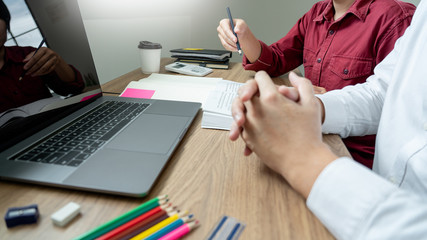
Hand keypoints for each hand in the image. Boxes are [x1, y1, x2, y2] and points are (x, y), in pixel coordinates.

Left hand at [23, 47, 58, 76]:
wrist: (55, 55)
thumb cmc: (44, 54)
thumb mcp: (37, 52)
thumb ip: (30, 56)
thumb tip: (24, 61)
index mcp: (44, 49)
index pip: (35, 57)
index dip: (29, 63)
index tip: (24, 68)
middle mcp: (50, 54)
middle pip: (39, 63)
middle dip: (32, 69)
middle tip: (27, 73)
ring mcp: (53, 59)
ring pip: (44, 68)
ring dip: (37, 72)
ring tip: (32, 74)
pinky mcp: (55, 64)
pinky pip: (48, 70)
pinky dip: (42, 73)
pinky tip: (38, 74)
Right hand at [217, 18, 260, 61]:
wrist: (240, 31)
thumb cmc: (240, 26)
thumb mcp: (241, 23)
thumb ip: (239, 26)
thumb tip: (236, 30)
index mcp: (224, 22)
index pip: (226, 30)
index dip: (231, 36)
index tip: (236, 40)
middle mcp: (220, 29)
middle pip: (225, 37)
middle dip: (232, 42)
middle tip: (238, 45)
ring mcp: (221, 35)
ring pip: (225, 43)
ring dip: (232, 46)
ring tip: (239, 47)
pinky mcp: (222, 41)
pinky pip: (226, 46)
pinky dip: (231, 48)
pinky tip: (236, 48)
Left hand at [237, 71, 336, 197]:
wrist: (303, 161)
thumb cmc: (309, 134)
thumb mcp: (311, 104)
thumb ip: (302, 84)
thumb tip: (293, 75)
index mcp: (271, 98)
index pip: (259, 78)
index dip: (264, 79)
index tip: (267, 84)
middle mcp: (256, 109)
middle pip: (244, 91)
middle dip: (250, 90)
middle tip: (258, 95)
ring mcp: (249, 124)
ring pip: (238, 107)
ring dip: (244, 105)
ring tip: (255, 109)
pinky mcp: (247, 137)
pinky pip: (239, 124)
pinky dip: (244, 122)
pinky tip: (255, 124)